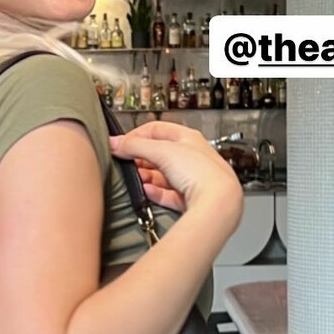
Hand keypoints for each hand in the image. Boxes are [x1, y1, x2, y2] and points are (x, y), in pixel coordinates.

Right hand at [108, 121, 243, 218]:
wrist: (217, 203)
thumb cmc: (201, 172)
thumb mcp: (161, 151)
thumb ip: (135, 145)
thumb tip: (116, 142)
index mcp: (189, 138)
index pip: (157, 129)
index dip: (137, 135)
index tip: (121, 143)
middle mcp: (192, 157)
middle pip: (159, 154)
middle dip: (141, 158)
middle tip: (125, 162)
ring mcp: (192, 179)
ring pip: (163, 175)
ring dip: (146, 176)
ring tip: (134, 178)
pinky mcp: (190, 200)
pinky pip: (168, 194)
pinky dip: (155, 193)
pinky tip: (146, 192)